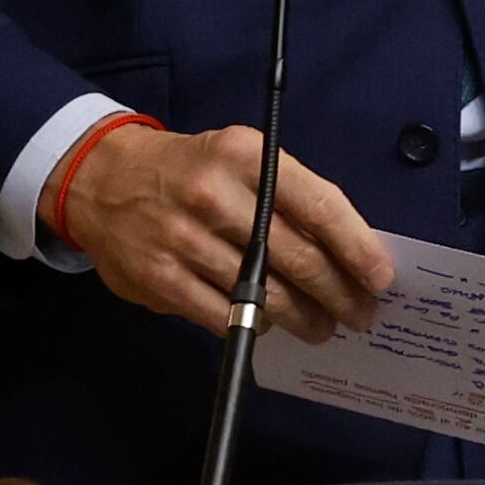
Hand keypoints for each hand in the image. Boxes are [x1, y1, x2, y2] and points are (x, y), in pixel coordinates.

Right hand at [58, 123, 394, 343]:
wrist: (102, 180)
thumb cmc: (191, 170)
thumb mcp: (241, 158)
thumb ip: (287, 196)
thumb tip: (345, 250)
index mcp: (246, 156)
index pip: (319, 205)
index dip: (357, 246)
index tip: (381, 277)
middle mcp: (216, 195)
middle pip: (296, 256)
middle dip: (339, 293)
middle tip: (361, 314)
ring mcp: (184, 240)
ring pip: (264, 293)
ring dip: (302, 319)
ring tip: (323, 328)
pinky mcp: (160, 279)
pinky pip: (222, 314)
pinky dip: (253, 325)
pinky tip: (269, 327)